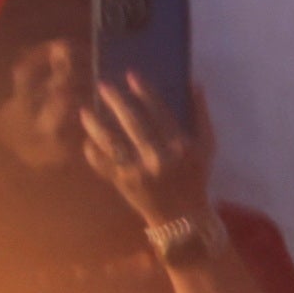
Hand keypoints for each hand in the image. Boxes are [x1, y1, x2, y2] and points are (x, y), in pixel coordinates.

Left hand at [80, 68, 216, 232]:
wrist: (183, 217)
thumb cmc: (196, 177)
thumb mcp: (208, 146)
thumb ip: (201, 115)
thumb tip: (194, 84)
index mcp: (181, 146)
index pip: (161, 113)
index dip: (145, 93)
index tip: (131, 75)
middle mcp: (159, 157)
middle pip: (134, 124)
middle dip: (117, 102)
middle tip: (103, 85)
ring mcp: (138, 172)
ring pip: (112, 143)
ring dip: (96, 125)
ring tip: (85, 110)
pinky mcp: (123, 184)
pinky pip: (103, 165)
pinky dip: (93, 152)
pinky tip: (87, 140)